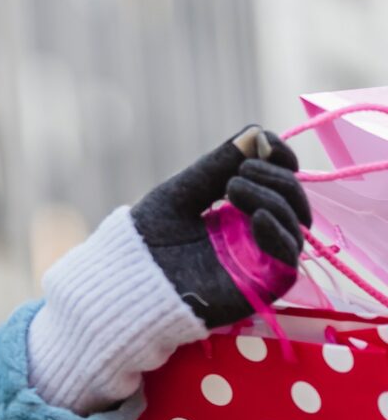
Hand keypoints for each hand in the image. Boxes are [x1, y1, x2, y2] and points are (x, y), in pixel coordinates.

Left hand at [130, 124, 312, 328]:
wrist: (124, 280)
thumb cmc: (146, 238)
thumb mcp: (181, 192)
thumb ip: (217, 166)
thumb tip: (259, 134)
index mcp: (238, 209)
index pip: (279, 180)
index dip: (281, 159)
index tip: (268, 144)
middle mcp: (255, 232)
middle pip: (292, 199)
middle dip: (276, 177)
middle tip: (239, 172)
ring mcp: (261, 258)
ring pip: (295, 224)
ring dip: (273, 197)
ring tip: (232, 187)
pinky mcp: (262, 285)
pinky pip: (288, 260)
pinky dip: (279, 232)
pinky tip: (257, 217)